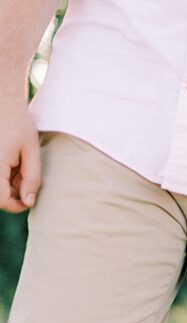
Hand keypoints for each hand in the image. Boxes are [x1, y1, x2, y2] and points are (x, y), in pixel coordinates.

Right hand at [1, 98, 40, 212]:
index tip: (29, 199)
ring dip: (7, 182)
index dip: (16, 205)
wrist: (1, 101)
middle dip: (12, 192)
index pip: (0, 200)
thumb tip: (28, 202)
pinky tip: (10, 160)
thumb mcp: (32, 151)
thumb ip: (32, 178)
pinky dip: (3, 173)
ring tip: (18, 163)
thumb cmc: (18, 123)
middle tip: (24, 174)